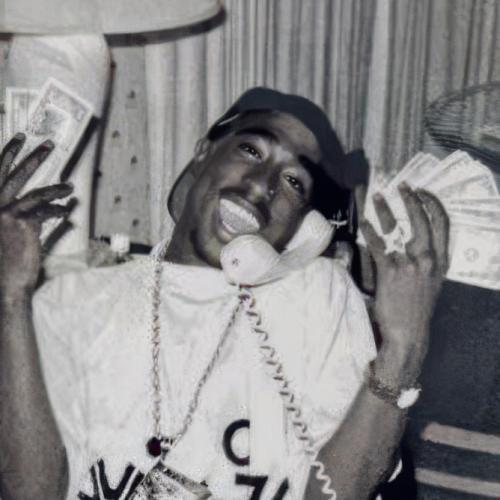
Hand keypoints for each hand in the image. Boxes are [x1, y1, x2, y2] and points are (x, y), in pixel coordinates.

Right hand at [0, 133, 74, 292]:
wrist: (4, 281)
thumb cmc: (6, 257)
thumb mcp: (9, 228)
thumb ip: (22, 211)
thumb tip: (47, 201)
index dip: (9, 153)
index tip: (21, 137)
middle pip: (14, 174)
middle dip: (33, 156)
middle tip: (49, 143)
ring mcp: (5, 214)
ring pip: (35, 192)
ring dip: (56, 188)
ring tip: (70, 187)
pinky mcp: (22, 225)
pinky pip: (45, 210)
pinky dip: (56, 210)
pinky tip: (63, 212)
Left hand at [358, 183, 448, 369]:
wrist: (408, 334)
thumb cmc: (416, 309)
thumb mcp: (430, 283)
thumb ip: (425, 262)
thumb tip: (412, 244)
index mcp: (440, 262)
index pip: (443, 225)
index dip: (432, 205)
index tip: (423, 192)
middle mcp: (428, 260)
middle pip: (422, 221)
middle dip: (411, 199)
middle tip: (402, 185)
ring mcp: (409, 265)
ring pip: (397, 229)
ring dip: (385, 210)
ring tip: (377, 196)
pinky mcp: (390, 272)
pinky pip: (377, 245)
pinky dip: (368, 232)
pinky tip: (362, 222)